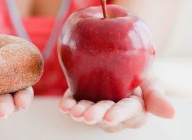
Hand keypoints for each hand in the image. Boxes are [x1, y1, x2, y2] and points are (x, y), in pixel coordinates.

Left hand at [59, 77, 174, 132]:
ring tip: (72, 110)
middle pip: (106, 116)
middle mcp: (115, 112)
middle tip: (88, 116)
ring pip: (89, 114)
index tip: (110, 116)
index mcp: (135, 108)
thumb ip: (157, 95)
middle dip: (96, 115)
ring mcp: (97, 107)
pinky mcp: (83, 100)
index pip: (129, 112)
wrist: (121, 63)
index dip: (119, 114)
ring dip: (80, 112)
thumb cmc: (139, 73)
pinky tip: (64, 105)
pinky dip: (69, 105)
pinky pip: (75, 105)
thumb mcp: (151, 81)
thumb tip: (171, 113)